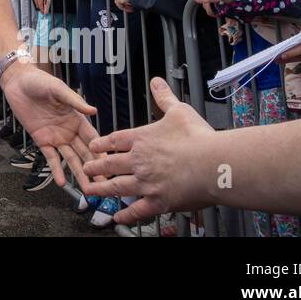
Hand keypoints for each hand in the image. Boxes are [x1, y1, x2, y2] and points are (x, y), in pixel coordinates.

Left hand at [0, 62, 98, 186]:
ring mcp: (56, 137)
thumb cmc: (39, 81)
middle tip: (104, 183)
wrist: (17, 83)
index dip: (101, 151)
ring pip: (70, 159)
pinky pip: (50, 158)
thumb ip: (75, 101)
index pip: (92, 138)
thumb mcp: (58, 89)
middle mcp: (69, 131)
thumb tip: (93, 110)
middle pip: (84, 152)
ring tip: (87, 188)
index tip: (111, 164)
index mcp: (77, 118)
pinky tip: (61, 182)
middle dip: (94, 167)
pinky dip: (56, 170)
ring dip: (78, 173)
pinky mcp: (41, 140)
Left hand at [82, 77, 216, 223]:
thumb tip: (156, 81)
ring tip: (91, 191)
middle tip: (86, 169)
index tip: (93, 146)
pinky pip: (137, 210)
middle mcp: (139, 161)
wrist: (214, 163)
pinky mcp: (158, 201)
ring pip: (117, 187)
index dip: (101, 144)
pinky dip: (126, 215)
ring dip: (102, 190)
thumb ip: (164, 97)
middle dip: (96, 167)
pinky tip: (119, 218)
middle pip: (110, 164)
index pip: (114, 140)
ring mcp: (146, 182)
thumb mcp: (179, 111)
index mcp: (142, 139)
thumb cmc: (199, 138)